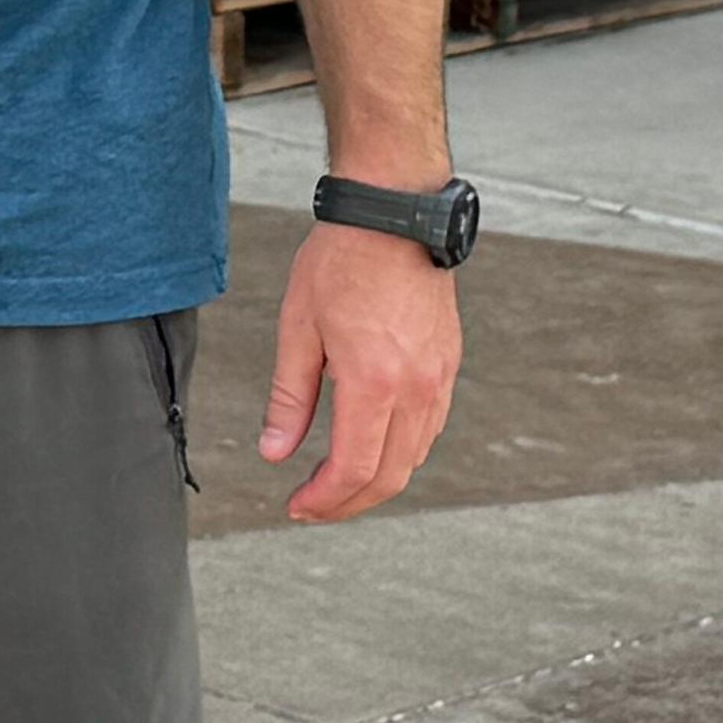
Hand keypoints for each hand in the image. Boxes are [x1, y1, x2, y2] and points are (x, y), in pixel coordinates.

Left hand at [259, 221, 462, 522]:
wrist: (395, 217)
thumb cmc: (340, 263)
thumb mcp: (298, 328)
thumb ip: (290, 397)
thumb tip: (274, 452)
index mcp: (374, 382)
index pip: (355, 468)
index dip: (325, 499)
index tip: (296, 506)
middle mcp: (417, 389)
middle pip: (390, 476)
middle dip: (348, 502)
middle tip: (310, 506)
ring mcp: (440, 380)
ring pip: (414, 458)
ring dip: (376, 481)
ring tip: (334, 482)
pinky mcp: (448, 368)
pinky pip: (429, 430)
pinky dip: (399, 452)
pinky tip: (368, 446)